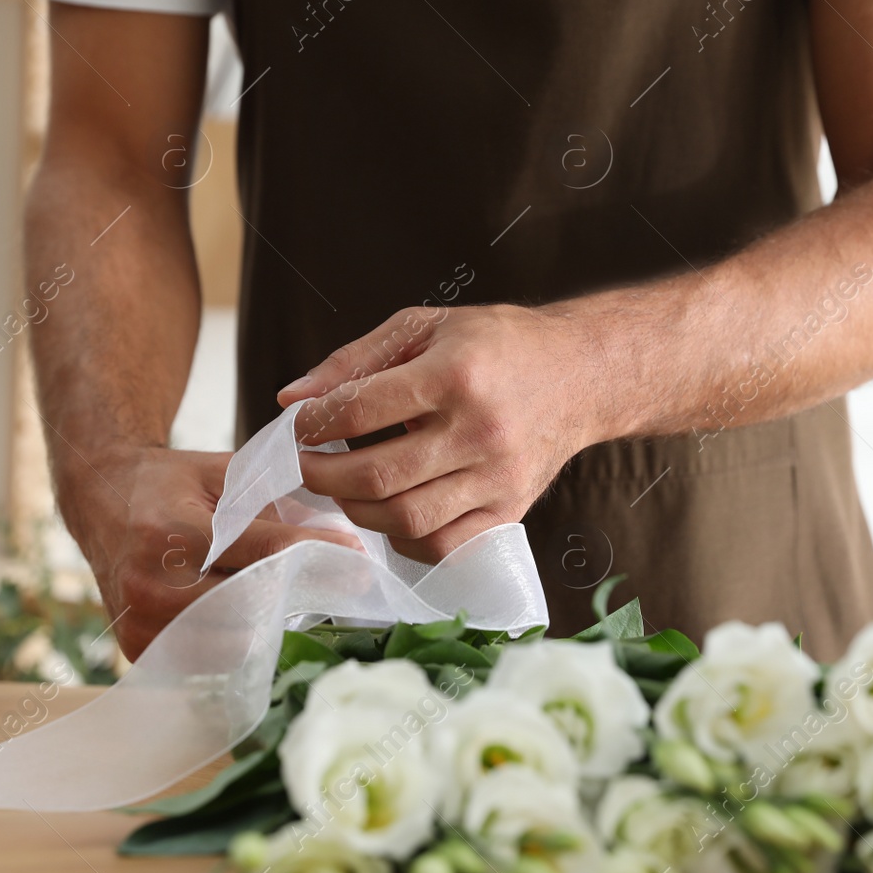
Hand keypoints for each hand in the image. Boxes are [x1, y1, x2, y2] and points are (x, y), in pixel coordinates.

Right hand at [57, 446, 362, 659]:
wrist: (100, 499)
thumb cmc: (170, 483)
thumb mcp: (222, 473)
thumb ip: (277, 503)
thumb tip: (345, 541)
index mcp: (172, 531)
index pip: (261, 553)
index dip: (315, 554)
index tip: (358, 557)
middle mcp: (150, 583)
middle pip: (251, 608)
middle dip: (295, 596)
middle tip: (331, 586)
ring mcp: (141, 622)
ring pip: (234, 644)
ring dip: (270, 626)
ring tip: (290, 602)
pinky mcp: (137, 649)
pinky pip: (207, 661)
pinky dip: (237, 644)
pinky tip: (252, 620)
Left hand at [278, 304, 605, 562]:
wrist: (581, 374)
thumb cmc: (495, 345)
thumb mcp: (425, 328)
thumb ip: (354, 360)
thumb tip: (291, 398)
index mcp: (455, 375)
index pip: (361, 411)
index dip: (315, 423)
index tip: (298, 425)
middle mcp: (479, 431)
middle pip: (377, 476)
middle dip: (322, 476)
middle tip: (305, 464)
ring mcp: (498, 478)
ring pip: (406, 518)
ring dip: (356, 510)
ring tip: (343, 488)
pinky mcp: (511, 510)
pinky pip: (443, 545)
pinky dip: (403, 538)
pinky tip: (388, 512)